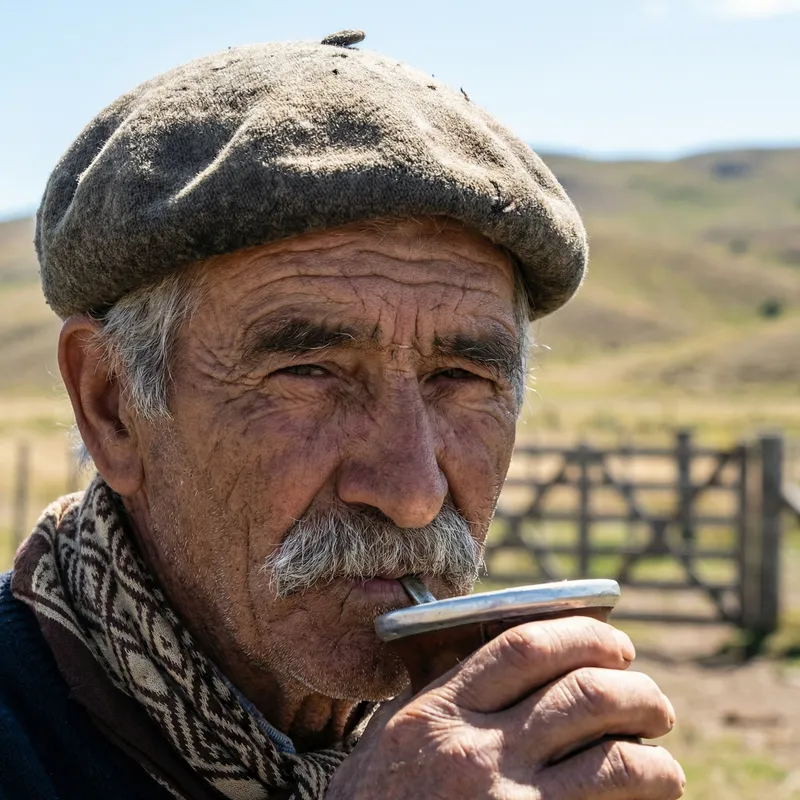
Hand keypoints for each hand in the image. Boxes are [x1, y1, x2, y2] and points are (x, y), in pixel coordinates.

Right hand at [326, 616, 683, 798]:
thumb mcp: (398, 732)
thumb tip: (514, 653)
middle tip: (653, 703)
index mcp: (442, 711)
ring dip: (655, 758)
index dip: (583, 635)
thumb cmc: (379, 799)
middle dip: (636, 691)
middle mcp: (476, 753)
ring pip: (613, 762)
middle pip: (582, 696)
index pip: (526, 648)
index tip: (616, 644)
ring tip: (662, 762)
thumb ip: (445, 690)